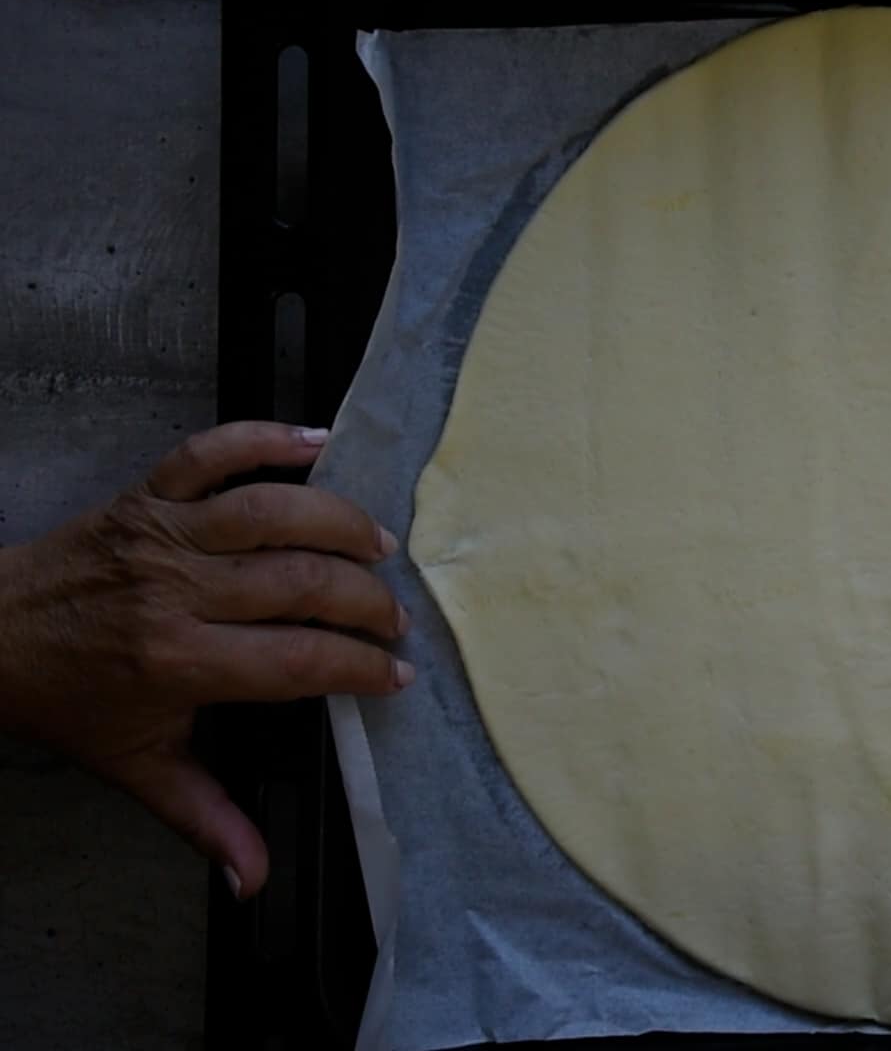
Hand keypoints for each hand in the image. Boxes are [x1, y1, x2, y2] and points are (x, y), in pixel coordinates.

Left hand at [0, 421, 411, 898]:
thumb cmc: (69, 698)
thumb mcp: (139, 765)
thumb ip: (205, 819)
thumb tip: (253, 880)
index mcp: (180, 661)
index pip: (301, 662)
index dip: (361, 669)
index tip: (393, 677)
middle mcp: (177, 591)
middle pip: (304, 582)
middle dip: (367, 601)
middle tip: (391, 619)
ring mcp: (162, 534)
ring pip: (274, 511)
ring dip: (339, 523)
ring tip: (376, 545)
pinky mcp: (147, 494)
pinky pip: (214, 451)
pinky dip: (268, 438)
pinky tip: (319, 444)